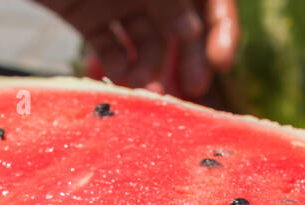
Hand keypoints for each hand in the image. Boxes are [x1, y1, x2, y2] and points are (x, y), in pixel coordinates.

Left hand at [38, 0, 238, 97]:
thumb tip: (191, 31)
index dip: (221, 29)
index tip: (221, 64)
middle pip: (182, 23)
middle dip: (189, 57)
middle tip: (190, 90)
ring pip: (145, 40)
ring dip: (150, 68)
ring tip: (146, 90)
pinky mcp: (83, 14)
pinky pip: (108, 46)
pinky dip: (117, 65)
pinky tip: (121, 80)